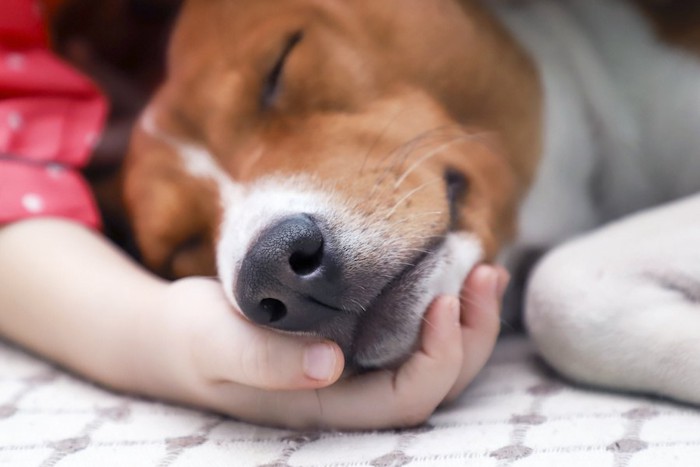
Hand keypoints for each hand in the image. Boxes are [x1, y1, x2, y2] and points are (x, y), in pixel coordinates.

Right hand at [134, 264, 507, 429]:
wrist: (178, 332)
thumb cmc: (191, 337)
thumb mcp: (215, 343)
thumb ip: (264, 360)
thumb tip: (329, 365)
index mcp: (324, 406)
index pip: (403, 401)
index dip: (436, 358)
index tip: (440, 299)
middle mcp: (350, 393)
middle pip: (436, 384)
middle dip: (470, 335)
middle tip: (485, 271)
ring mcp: (356, 367)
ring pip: (434, 360)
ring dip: (468, 319)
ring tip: (486, 269)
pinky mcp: (353, 337)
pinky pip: (413, 332)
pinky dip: (443, 304)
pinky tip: (456, 270)